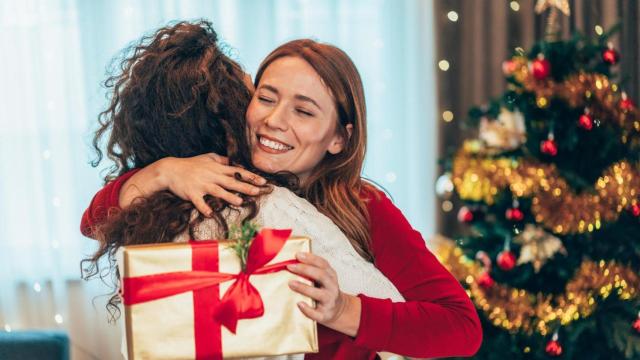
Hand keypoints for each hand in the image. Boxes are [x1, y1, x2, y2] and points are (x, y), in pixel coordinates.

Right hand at [119, 153, 266, 214]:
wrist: (170, 169)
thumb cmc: (190, 164)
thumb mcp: (206, 158)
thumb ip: (220, 160)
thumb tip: (232, 161)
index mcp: (217, 168)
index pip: (238, 172)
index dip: (251, 176)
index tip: (263, 181)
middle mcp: (212, 176)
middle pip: (232, 182)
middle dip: (246, 187)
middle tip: (259, 192)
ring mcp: (202, 185)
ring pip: (218, 191)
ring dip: (229, 197)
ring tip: (240, 202)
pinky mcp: (192, 193)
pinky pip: (199, 202)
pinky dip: (203, 208)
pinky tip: (209, 213)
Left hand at [287, 252, 360, 336]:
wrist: (338, 310)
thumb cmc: (325, 290)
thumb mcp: (324, 278)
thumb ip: (312, 269)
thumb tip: (292, 261)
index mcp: (331, 275)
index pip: (322, 264)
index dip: (310, 258)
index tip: (297, 255)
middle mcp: (332, 287)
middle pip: (321, 275)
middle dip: (305, 270)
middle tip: (290, 267)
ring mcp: (329, 301)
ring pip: (319, 294)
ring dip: (304, 288)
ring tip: (290, 283)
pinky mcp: (325, 315)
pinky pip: (316, 313)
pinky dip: (307, 309)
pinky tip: (299, 304)